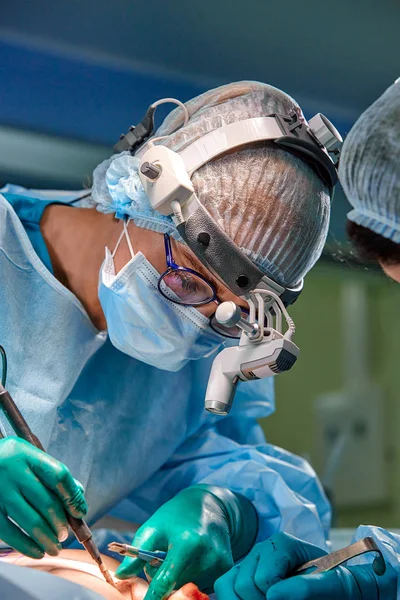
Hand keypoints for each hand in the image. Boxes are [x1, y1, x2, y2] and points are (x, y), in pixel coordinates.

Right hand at [0, 437, 87, 557]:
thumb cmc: (9, 461)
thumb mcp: (28, 456)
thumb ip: (51, 473)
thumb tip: (77, 495)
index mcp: (27, 455)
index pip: (58, 476)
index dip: (72, 497)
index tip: (80, 512)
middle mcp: (13, 471)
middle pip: (46, 502)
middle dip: (60, 523)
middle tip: (64, 535)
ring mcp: (0, 491)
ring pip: (31, 521)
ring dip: (48, 539)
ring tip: (55, 547)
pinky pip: (10, 533)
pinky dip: (27, 547)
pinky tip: (38, 552)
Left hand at [115, 484, 257, 599]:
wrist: (209, 505)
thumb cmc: (177, 517)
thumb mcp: (153, 527)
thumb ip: (136, 552)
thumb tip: (121, 576)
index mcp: (188, 542)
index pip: (167, 581)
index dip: (153, 597)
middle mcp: (208, 555)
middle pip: (177, 586)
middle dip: (164, 582)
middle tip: (161, 563)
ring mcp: (220, 563)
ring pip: (189, 587)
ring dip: (178, 580)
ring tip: (178, 558)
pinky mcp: (226, 569)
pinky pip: (201, 585)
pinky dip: (191, 579)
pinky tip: (191, 561)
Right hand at [214, 532, 397, 598]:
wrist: (335, 586)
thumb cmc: (335, 585)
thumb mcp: (331, 585)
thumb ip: (305, 588)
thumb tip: (272, 594)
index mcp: (282, 544)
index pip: (263, 580)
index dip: (275, 598)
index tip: (293, 599)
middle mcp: (262, 548)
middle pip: (244, 584)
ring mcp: (250, 560)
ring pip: (227, 585)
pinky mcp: (242, 572)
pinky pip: (224, 586)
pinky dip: (233, 598)